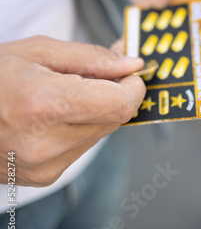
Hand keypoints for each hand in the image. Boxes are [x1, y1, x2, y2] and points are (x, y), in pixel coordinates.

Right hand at [0, 36, 144, 185]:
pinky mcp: (41, 177)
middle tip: (97, 75)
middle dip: (114, 94)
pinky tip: (54, 114)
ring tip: (64, 93)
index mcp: (43, 103)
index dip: (134, 86)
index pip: (119, 104)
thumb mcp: (39, 51)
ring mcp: (42, 167)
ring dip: (96, 111)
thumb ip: (92, 58)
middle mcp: (44, 143)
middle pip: (114, 120)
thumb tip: (132, 65)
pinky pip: (81, 148)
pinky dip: (79, 128)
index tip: (131, 72)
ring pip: (100, 134)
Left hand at [108, 0, 200, 66]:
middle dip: (197, 53)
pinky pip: (149, 27)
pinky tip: (125, 51)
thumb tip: (162, 1)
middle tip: (188, 79)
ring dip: (166, 52)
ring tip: (152, 70)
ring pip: (175, 32)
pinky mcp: (150, 6)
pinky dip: (139, 41)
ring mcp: (171, 0)